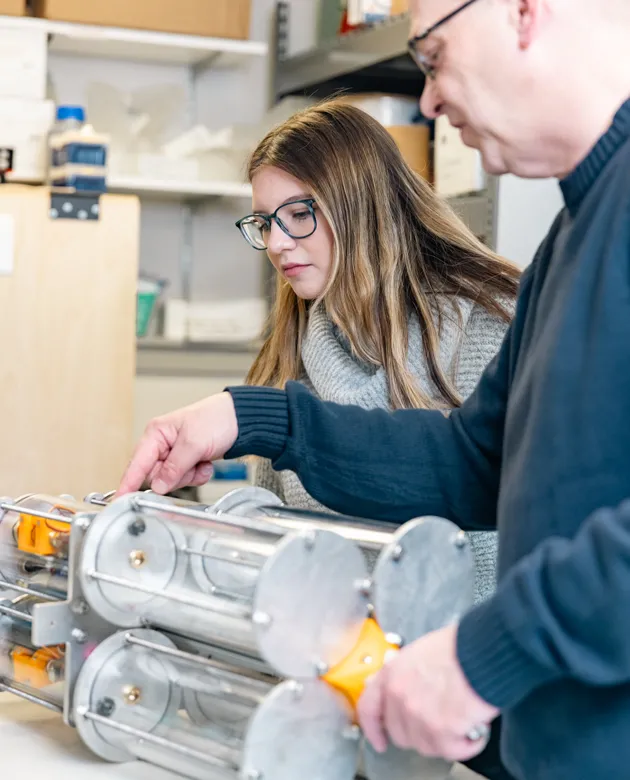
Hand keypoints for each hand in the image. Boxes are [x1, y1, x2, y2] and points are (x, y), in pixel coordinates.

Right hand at [117, 392, 238, 495]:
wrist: (239, 418)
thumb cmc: (216, 419)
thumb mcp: (193, 443)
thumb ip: (174, 467)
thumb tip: (158, 486)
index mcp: (156, 433)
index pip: (136, 464)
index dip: (127, 483)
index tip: (118, 500)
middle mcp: (161, 444)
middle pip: (156, 476)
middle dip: (176, 476)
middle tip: (192, 465)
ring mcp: (174, 453)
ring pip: (171, 480)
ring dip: (189, 475)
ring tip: (201, 460)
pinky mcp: (186, 460)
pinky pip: (186, 478)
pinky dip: (198, 474)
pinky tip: (206, 463)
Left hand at [358, 624, 498, 762]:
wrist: (481, 651)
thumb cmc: (457, 647)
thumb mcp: (418, 653)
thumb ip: (403, 674)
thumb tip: (399, 688)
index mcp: (391, 674)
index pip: (369, 710)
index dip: (373, 730)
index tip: (380, 740)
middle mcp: (399, 696)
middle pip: (400, 734)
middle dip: (420, 733)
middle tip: (440, 722)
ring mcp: (418, 715)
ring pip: (426, 746)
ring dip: (446, 738)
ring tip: (462, 719)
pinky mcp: (441, 731)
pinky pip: (452, 750)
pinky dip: (467, 744)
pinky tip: (475, 728)